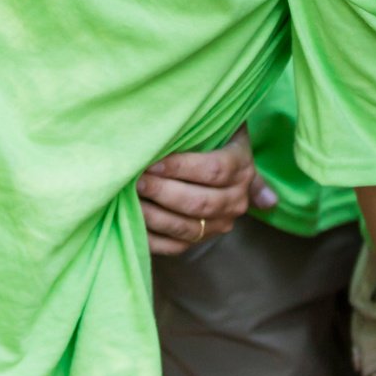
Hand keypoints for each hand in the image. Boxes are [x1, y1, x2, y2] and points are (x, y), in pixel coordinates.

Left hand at [139, 127, 270, 254]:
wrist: (215, 162)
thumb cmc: (209, 138)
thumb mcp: (219, 128)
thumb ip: (216, 129)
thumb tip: (243, 152)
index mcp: (242, 168)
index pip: (215, 170)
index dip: (182, 168)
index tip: (154, 163)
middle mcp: (236, 201)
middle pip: (200, 202)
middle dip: (164, 192)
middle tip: (137, 181)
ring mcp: (219, 225)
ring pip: (187, 227)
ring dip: (155, 215)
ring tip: (132, 199)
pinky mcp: (200, 241)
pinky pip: (175, 247)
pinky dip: (153, 238)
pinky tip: (134, 222)